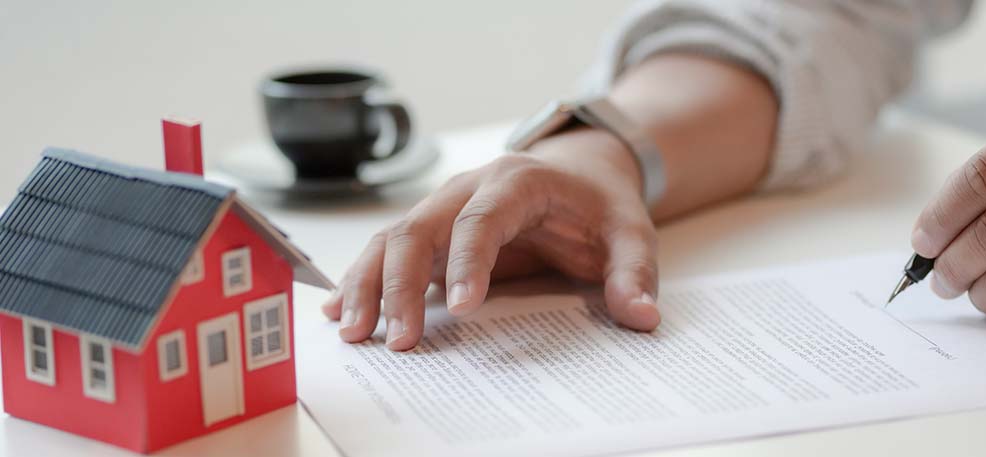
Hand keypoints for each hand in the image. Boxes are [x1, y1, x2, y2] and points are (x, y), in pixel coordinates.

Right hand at [322, 127, 661, 349]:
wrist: (579, 170)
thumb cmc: (599, 202)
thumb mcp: (630, 230)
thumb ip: (635, 271)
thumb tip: (642, 316)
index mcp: (518, 180)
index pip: (483, 219)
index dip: (468, 262)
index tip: (462, 309)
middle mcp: (469, 188)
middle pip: (420, 228)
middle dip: (401, 283)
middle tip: (400, 340)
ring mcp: (444, 207)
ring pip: (392, 238)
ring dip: (369, 284)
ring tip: (356, 334)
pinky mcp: (433, 230)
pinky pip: (387, 249)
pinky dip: (362, 279)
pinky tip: (339, 313)